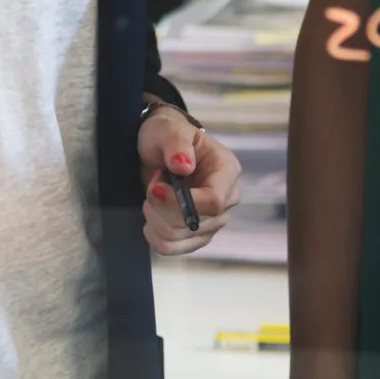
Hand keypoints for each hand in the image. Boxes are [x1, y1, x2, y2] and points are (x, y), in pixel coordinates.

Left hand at [139, 102, 239, 256]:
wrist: (159, 149)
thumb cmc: (167, 135)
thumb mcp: (169, 130)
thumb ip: (177, 144)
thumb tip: (184, 166)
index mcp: (227, 170)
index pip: (214, 201)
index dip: (180, 202)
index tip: (155, 188)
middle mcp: (227, 199)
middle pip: (194, 224)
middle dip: (162, 207)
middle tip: (153, 184)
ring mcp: (213, 221)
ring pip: (180, 238)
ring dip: (155, 218)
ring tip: (152, 195)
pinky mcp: (197, 235)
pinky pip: (172, 248)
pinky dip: (154, 234)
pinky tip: (152, 215)